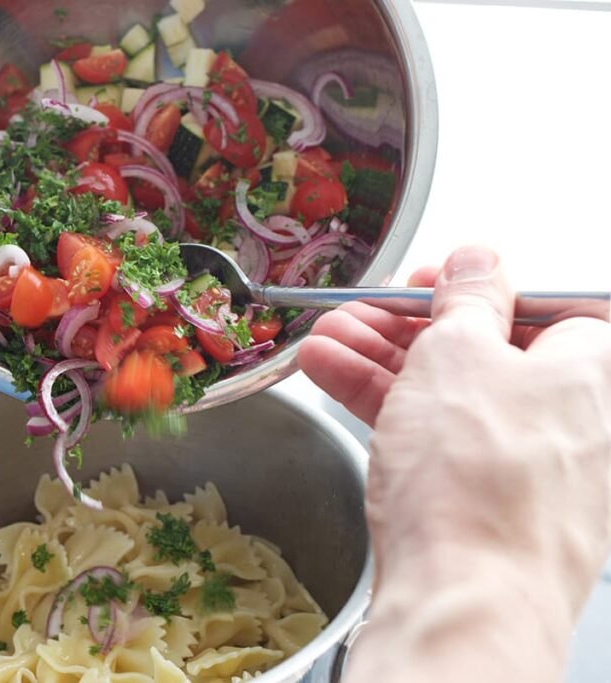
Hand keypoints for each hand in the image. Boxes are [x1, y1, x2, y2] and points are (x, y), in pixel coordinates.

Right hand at [299, 246, 610, 681]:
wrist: (465, 601)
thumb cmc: (477, 477)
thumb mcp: (458, 353)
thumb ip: (466, 297)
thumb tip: (477, 260)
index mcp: (591, 369)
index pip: (541, 306)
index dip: (474, 289)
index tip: (424, 283)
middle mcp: (572, 420)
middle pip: (484, 351)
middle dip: (406, 326)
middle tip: (355, 313)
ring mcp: (530, 468)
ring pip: (452, 397)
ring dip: (380, 363)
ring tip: (323, 343)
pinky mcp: (488, 505)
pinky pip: (440, 441)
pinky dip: (389, 409)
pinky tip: (334, 381)